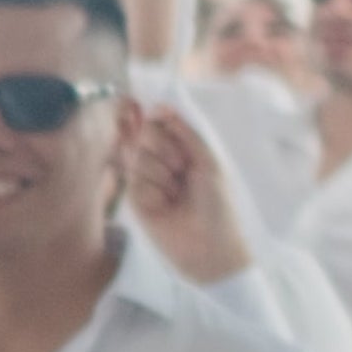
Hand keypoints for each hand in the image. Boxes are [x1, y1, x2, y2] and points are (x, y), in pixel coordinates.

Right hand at [120, 95, 254, 284]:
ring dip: (163, 174)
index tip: (162, 117)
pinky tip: (165, 207)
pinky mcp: (135, 201)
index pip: (159, 123)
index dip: (159, 119)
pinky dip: (154, 192)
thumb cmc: (216, 205)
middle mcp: (161, 163)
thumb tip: (160, 106)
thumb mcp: (207, 161)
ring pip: (139, 158)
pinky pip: (135, 182)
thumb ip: (185, 133)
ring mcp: (146, 182)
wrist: (209, 245)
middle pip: (146, 136)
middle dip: (166, 149)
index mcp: (181, 151)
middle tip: (183, 169)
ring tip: (176, 194)